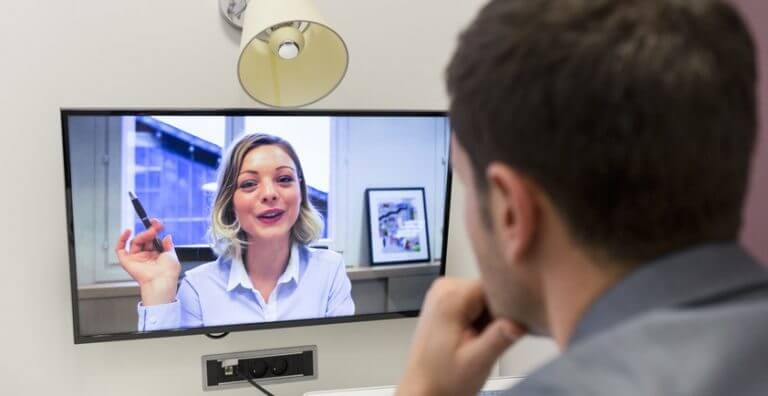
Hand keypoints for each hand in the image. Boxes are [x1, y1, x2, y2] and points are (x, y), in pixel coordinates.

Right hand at [115, 218, 179, 305]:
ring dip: (143, 235)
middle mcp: (146, 257)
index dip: (154, 230)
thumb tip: (167, 236)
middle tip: (155, 227)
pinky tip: (127, 232)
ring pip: (136, 241)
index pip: (153, 240)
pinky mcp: (127, 261)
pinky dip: (122, 239)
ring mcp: (136, 259)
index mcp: (157, 256)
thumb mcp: (172, 255)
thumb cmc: (168, 272)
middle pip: (144, 239)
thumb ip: (168, 244)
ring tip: (150, 233)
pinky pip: (120, 249)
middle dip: (150, 231)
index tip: (157, 223)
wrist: (161, 281)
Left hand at [396, 278, 525, 395]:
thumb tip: (519, 322)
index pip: (495, 283)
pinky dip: (482, 319)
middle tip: (490, 339)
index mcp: (450, 297)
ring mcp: (444, 293)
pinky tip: (476, 336)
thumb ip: (498, 339)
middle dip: (499, 313)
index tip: (511, 323)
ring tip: (480, 340)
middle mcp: (445, 288)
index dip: (508, 304)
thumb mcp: (477, 362)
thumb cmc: (443, 379)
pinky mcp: (446, 302)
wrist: (423, 389)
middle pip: (490, 288)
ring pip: (485, 296)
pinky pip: (476, 302)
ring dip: (491, 317)